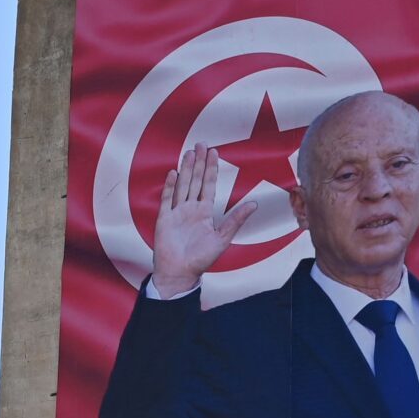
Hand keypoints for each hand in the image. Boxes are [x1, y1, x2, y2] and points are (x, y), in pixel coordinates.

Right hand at [149, 144, 258, 295]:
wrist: (180, 273)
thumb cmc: (201, 259)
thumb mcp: (223, 238)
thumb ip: (236, 220)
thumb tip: (254, 204)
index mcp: (204, 212)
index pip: (209, 185)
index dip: (212, 169)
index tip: (214, 152)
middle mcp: (190, 209)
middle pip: (195, 181)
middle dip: (198, 163)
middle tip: (201, 144)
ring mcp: (176, 213)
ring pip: (182, 186)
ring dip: (186, 170)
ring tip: (188, 153)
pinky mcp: (164, 219)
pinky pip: (167, 199)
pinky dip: (170, 186)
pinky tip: (174, 173)